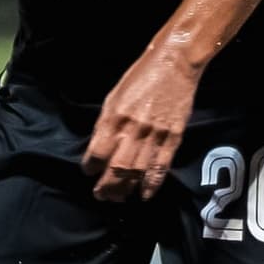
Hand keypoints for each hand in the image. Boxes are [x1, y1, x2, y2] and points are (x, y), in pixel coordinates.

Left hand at [82, 52, 202, 201]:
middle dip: (106, 186)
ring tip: (118, 199)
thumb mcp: (114, 96)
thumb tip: (98, 148)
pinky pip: (161, 166)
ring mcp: (155, 134)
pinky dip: (152, 184)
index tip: (88, 172)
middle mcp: (133, 129)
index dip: (90, 166)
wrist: (174, 64)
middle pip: (116, 167)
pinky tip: (144, 195)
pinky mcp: (173, 137)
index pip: (97, 152)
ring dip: (126, 189)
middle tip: (101, 195)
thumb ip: (106, 123)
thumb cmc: (140, 77)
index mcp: (115, 117)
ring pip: (137, 171)